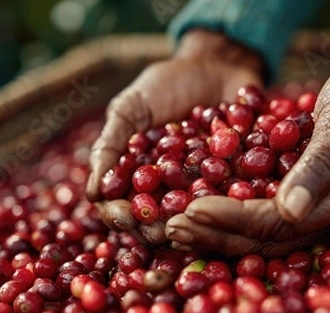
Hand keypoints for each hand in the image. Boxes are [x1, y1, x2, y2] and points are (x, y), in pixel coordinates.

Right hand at [86, 29, 262, 243]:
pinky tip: (227, 208)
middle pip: (156, 222)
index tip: (125, 216)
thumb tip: (94, 191)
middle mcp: (168, 190)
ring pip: (192, 219)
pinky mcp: (235, 184)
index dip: (120, 215)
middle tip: (161, 231)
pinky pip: (231, 201)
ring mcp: (202, 189)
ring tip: (190, 224)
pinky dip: (228, 207)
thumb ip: (111, 145)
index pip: (121, 206)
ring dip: (189, 226)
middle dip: (155, 229)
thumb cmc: (167, 83)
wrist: (218, 63)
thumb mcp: (131, 107)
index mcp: (138, 177)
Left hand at [166, 40, 329, 255]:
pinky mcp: (317, 197)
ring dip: (224, 235)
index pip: (281, 221)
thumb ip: (319, 163)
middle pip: (271, 239)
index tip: (192, 210)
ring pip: (270, 235)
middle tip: (174, 228)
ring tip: (181, 231)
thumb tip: (289, 211)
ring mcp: (329, 207)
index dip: (233, 218)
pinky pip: (274, 218)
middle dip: (219, 234)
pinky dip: (239, 219)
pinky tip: (209, 216)